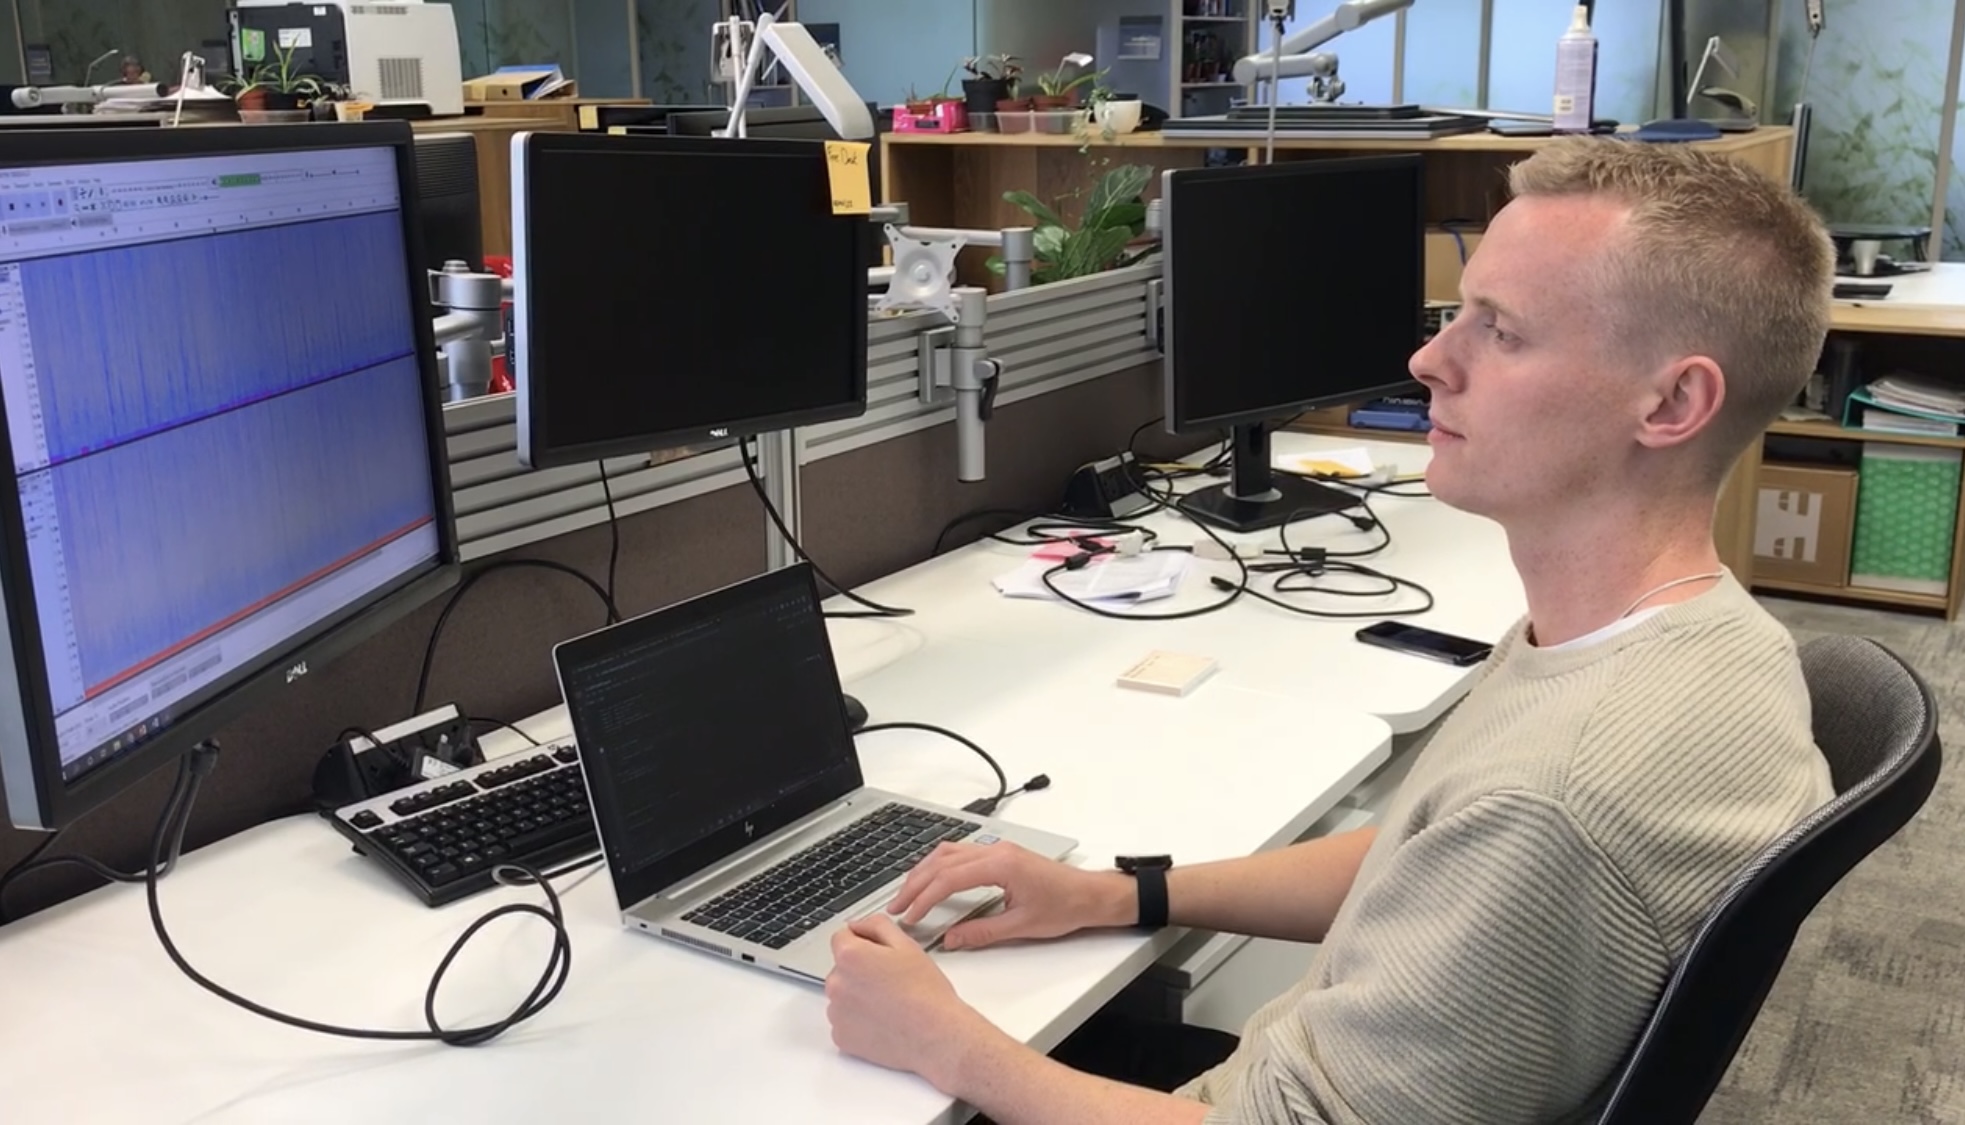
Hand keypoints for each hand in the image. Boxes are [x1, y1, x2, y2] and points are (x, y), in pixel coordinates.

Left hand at [826, 914, 999, 1088]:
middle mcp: (836, 984)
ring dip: (859, 996)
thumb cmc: (926, 993)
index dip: (864, 942)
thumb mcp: (906, 944)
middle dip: (861, 970)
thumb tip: (858, 925)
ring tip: (889, 1003)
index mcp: (850, 956)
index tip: (880, 955)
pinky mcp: (841, 1038)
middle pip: (842, 968)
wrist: (936, 1036)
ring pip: (843, 995)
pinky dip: (858, 1021)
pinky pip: (845, 1022)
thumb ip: (877, 925)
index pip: (842, 938)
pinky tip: (883, 1021)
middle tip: (891, 981)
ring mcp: (836, 1013)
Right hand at [886, 841, 1130, 949]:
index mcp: (1000, 864)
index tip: (910, 916)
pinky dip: (939, 867)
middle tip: (897, 907)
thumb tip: (950, 939)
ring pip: (948, 853)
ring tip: (907, 895)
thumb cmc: (1065, 906)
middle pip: (941, 861)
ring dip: (924, 872)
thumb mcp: (1021, 926)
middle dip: (915, 884)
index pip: (948, 878)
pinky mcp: (1000, 855)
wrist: (1090, 895)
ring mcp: (997, 850)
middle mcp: (996, 851)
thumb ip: (982, 932)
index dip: (924, 898)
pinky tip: (931, 880)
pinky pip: (960, 854)